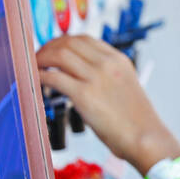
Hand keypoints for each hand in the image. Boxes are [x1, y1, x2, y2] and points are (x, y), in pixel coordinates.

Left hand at [36, 35, 178, 169]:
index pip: (84, 39)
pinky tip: (35, 83)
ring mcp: (96, 77)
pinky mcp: (84, 95)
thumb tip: (81, 78)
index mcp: (119, 60)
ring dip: (41, 59)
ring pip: (59, 54)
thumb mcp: (126, 87)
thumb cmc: (137, 121)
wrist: (146, 138)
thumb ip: (107, 77)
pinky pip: (53, 77)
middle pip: (68, 42)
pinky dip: (40, 77)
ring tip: (33, 69)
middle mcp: (107, 64)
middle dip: (48, 48)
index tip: (51, 51)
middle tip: (37, 59)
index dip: (62, 42)